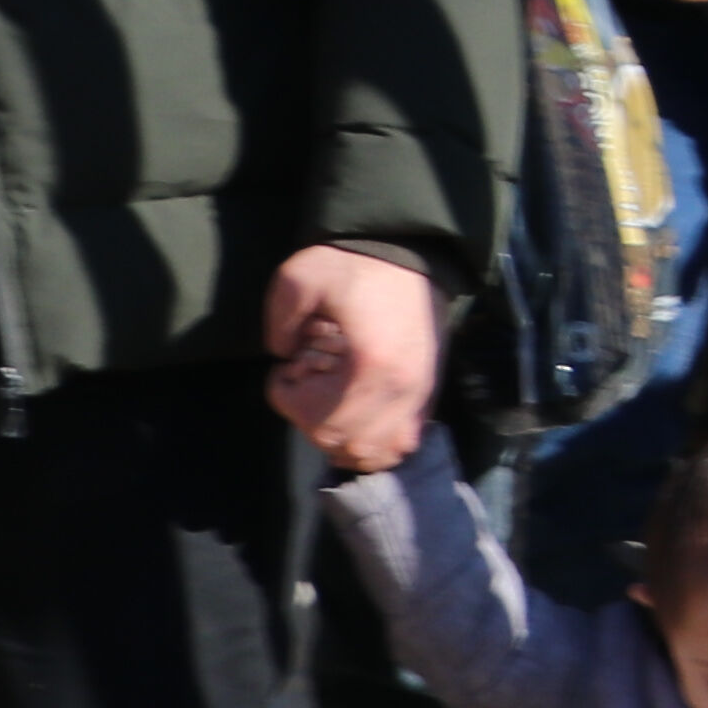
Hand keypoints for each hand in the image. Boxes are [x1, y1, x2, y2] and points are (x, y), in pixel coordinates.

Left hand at [262, 241, 443, 470]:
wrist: (411, 255)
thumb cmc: (355, 267)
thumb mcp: (298, 280)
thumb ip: (278, 324)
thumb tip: (284, 356)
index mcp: (369, 365)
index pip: (317, 417)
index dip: (285, 395)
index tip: (287, 366)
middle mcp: (400, 390)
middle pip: (344, 442)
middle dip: (312, 420)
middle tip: (308, 385)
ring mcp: (419, 395)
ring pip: (377, 452)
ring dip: (346, 442)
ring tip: (330, 410)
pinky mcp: (429, 394)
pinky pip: (404, 443)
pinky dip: (378, 444)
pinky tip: (360, 422)